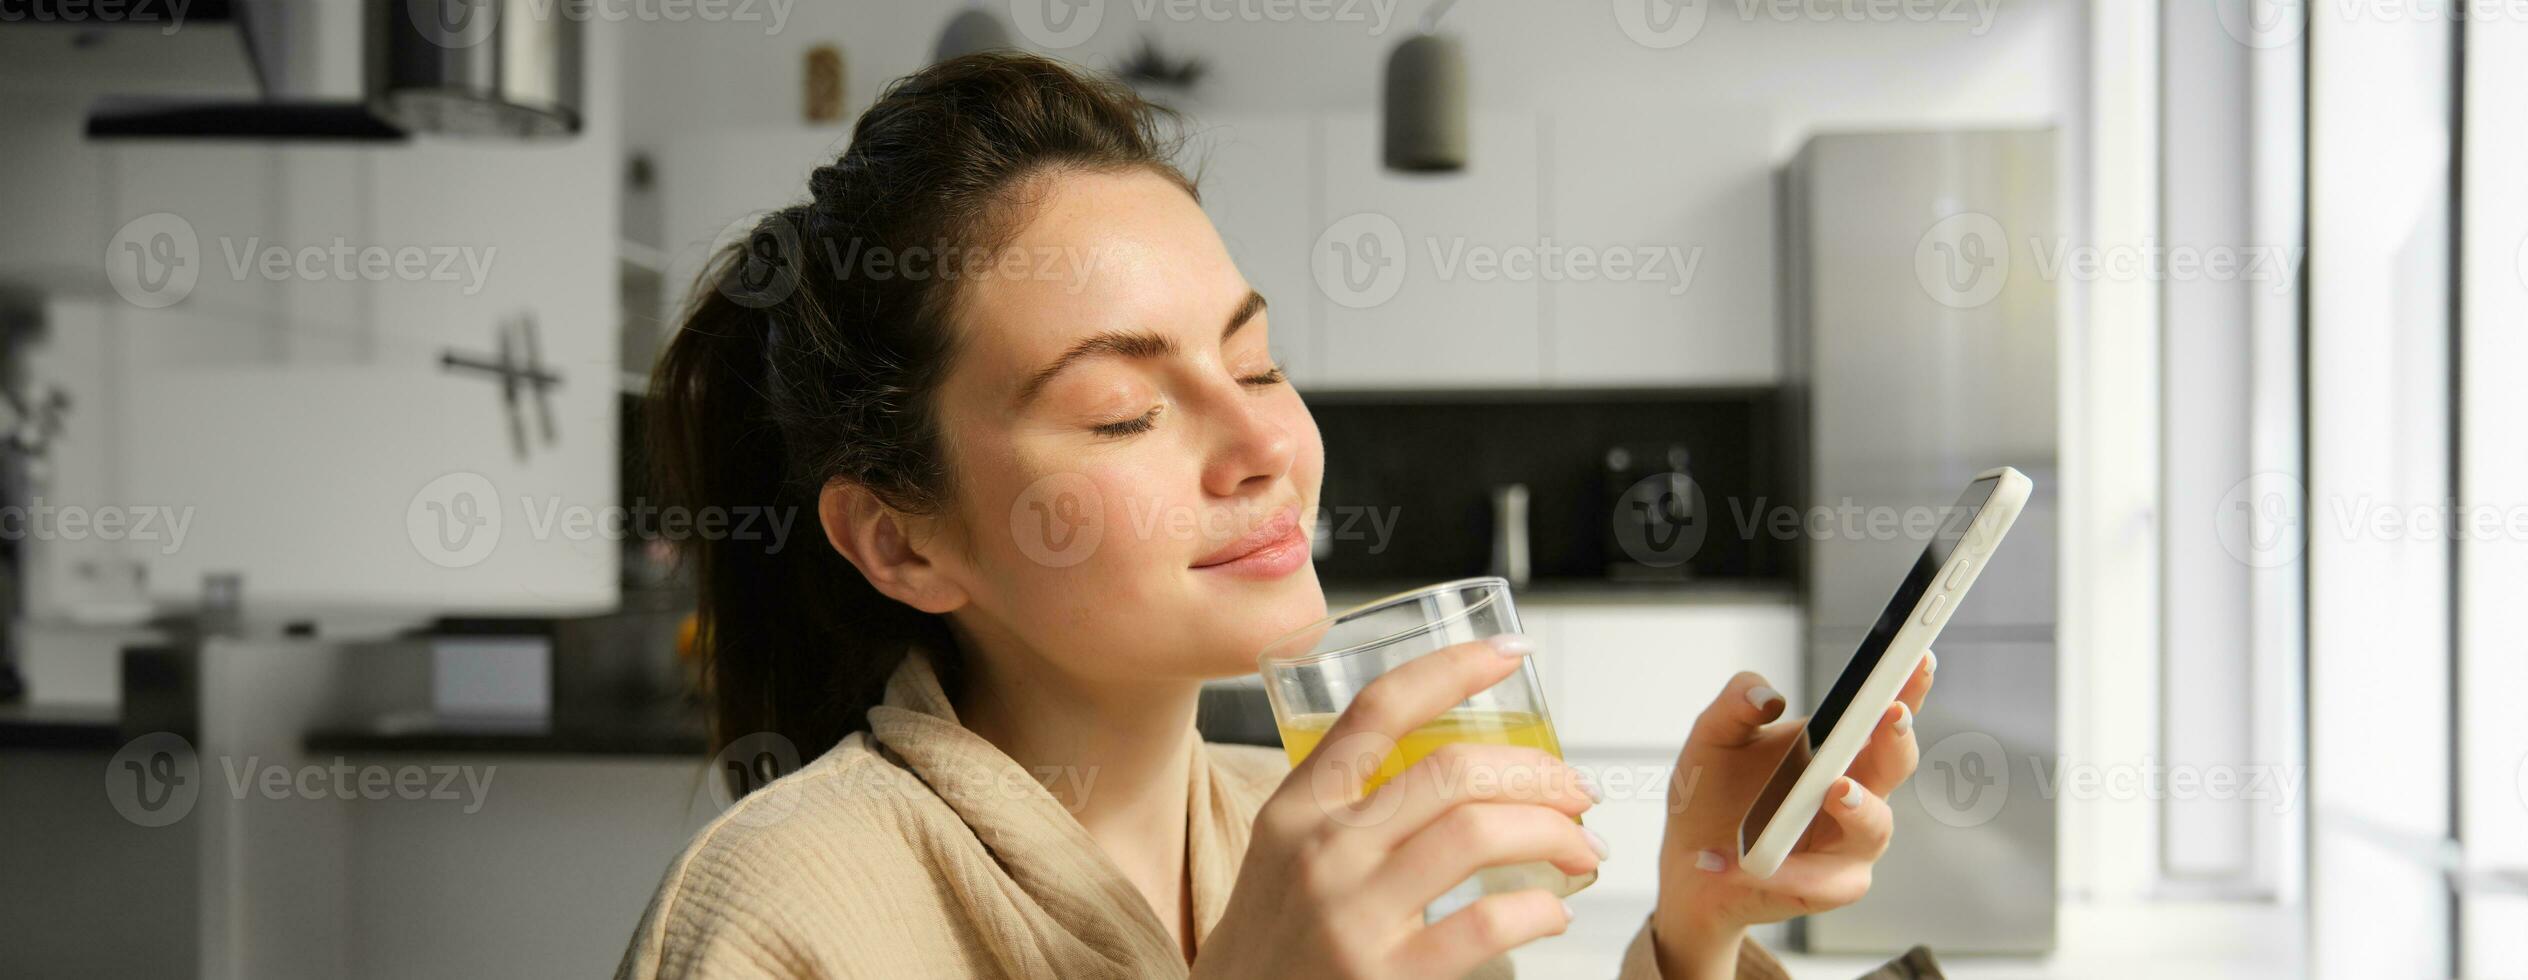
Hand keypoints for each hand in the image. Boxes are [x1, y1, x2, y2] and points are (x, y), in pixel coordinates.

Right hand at [1194, 636, 1603, 979]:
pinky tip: (1550, 911)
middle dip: (1538, 773)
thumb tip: (1452, 770)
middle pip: (1452, 770)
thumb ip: (1344, 806)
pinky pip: (1484, 922)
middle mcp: (1322, 851)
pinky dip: (1538, 909)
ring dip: (1553, 832)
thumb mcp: (1284, 853)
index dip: (1452, 668)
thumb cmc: (1272, 942)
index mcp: (1297, 807)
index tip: (1508, 653)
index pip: (1378, 709)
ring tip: (1580, 848)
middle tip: (1576, 791)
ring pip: (1478, 834)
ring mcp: (1352, 915)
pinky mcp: (1384, 977)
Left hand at [1648, 650, 1937, 978]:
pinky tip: (1750, 861)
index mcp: (1837, 749)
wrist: (1690, 864)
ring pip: (1874, 826)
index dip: (1907, 686)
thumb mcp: (1712, 739)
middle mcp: (1857, 792)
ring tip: (1835, 790)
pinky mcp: (1828, 886)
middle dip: (1897, 738)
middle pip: (1896, 763)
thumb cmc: (1713, 796)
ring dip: (1858, 807)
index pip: (1882, 713)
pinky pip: (1823, 881)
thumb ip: (1734, 705)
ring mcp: (1848, 842)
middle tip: (1890, 715)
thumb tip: (1767, 697)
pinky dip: (1785, 870)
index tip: (1919, 657)